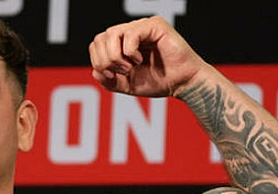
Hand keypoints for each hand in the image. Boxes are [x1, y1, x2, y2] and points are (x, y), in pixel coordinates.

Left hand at [89, 16, 206, 97]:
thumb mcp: (126, 85)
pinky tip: (139, 60)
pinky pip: (130, 33)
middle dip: (105, 60)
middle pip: (101, 38)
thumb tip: (95, 71)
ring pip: (111, 33)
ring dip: (116, 56)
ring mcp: (142, 27)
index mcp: (122, 43)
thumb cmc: (158, 82)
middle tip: (123, 72)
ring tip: (130, 67)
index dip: (98, 61)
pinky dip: (129, 51)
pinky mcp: (154, 25)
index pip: (97, 44)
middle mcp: (130, 32)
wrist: (182, 83)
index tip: (112, 75)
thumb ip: (108, 80)